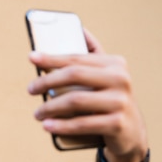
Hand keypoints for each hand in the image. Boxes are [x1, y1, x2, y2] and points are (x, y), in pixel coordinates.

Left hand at [28, 29, 147, 161]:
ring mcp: (120, 102)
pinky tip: (47, 126)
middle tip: (30, 89)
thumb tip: (80, 28)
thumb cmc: (110, 100)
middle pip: (74, 75)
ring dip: (50, 107)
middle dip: (47, 81)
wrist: (131, 133)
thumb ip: (94, 54)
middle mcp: (120, 79)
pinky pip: (82, 124)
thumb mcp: (107, 75)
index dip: (52, 57)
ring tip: (37, 114)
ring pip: (76, 101)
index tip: (32, 58)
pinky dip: (61, 126)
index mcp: (115, 64)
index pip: (77, 58)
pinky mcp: (117, 124)